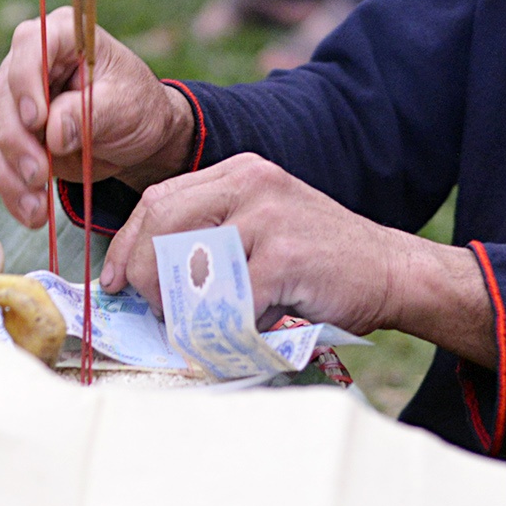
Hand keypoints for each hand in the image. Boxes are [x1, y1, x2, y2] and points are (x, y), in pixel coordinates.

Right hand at [0, 6, 197, 228]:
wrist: (138, 138)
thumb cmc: (138, 108)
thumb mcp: (126, 106)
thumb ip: (90, 114)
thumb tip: (53, 132)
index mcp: (64, 34)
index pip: (32, 46)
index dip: (27, 82)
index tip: (37, 121)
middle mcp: (31, 60)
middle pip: (5, 94)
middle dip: (18, 140)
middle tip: (39, 175)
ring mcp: (17, 97)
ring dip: (12, 174)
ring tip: (37, 209)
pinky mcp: (13, 132)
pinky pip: (2, 160)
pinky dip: (14, 189)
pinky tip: (31, 214)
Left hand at [98, 153, 499, 365]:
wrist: (390, 271)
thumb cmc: (318, 260)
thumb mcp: (261, 226)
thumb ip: (210, 235)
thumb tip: (141, 275)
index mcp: (239, 172)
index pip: (158, 199)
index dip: (127, 245)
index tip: (115, 282)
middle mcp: (251, 183)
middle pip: (162, 223)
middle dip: (143, 275)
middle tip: (154, 311)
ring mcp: (270, 217)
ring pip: (190, 266)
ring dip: (185, 309)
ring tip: (203, 326)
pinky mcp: (287, 256)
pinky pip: (230, 303)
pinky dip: (228, 329)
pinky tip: (246, 333)